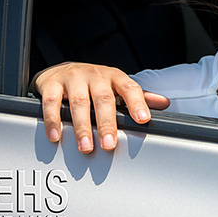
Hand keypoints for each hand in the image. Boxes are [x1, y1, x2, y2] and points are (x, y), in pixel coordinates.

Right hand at [33, 63, 169, 152]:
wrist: (62, 70)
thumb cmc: (95, 83)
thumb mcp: (117, 87)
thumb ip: (139, 97)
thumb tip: (164, 103)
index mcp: (115, 77)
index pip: (130, 88)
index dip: (137, 103)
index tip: (143, 120)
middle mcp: (96, 75)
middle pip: (104, 99)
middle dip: (107, 123)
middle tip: (109, 144)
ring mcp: (74, 78)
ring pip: (79, 102)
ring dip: (82, 127)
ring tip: (86, 146)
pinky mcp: (52, 83)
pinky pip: (52, 102)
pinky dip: (54, 120)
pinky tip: (57, 136)